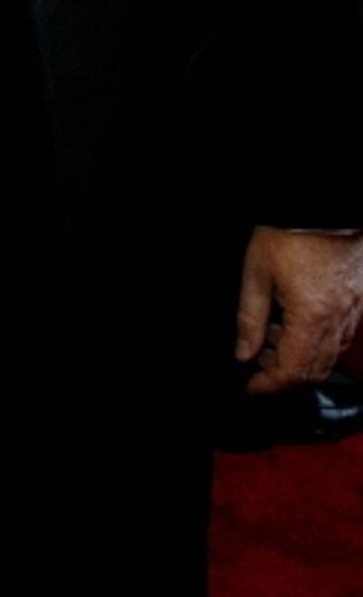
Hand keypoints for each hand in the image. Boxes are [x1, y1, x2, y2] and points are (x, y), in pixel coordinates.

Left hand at [236, 227, 362, 393]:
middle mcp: (337, 319)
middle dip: (284, 374)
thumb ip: (249, 318)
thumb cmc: (290, 231)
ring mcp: (351, 311)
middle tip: (259, 362)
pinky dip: (317, 341)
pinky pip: (340, 336)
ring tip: (271, 339)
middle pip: (314, 370)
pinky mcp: (357, 301)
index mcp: (310, 315)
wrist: (322, 209)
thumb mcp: (256, 271)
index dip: (269, 384)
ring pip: (329, 355)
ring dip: (301, 358)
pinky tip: (295, 323)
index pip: (292, 369)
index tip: (252, 387)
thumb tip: (244, 352)